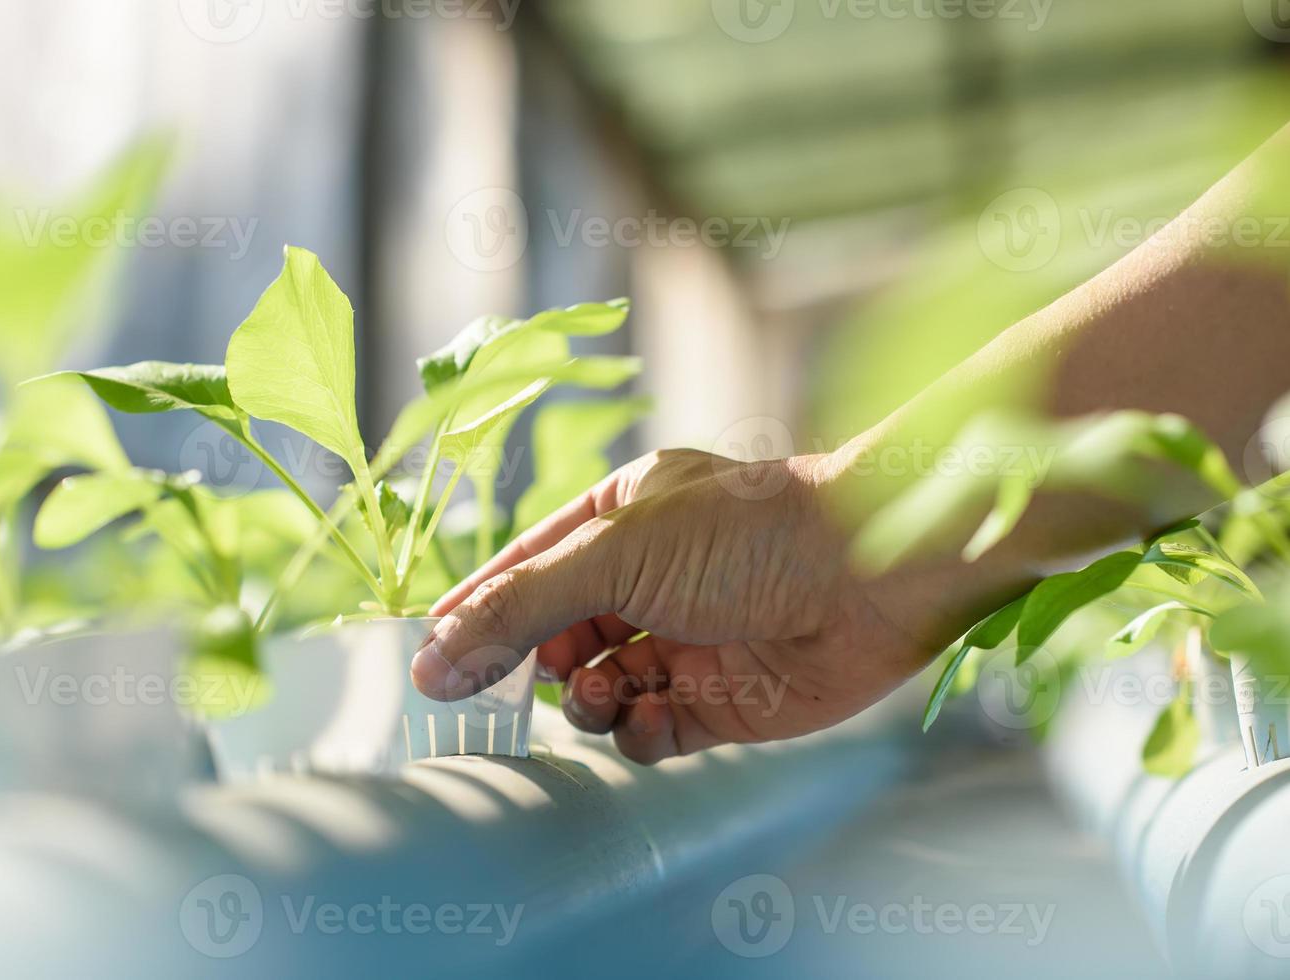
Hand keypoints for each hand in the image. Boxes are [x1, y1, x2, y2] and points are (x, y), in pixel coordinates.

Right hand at [410, 449, 989, 764]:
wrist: (869, 579)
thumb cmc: (745, 536)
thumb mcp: (613, 554)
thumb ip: (521, 609)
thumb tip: (433, 661)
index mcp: (622, 518)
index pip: (527, 568)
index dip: (479, 611)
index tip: (432, 657)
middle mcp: (651, 578)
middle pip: (558, 635)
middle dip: (537, 663)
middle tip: (514, 686)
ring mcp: (686, 641)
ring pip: (600, 689)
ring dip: (588, 700)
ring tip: (601, 692)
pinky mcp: (722, 700)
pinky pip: (653, 731)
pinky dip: (639, 733)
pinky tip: (648, 717)